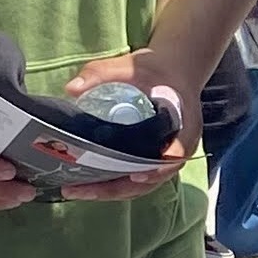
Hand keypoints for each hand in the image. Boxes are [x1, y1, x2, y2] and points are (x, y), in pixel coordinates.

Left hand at [57, 49, 192, 199]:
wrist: (173, 72)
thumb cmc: (157, 69)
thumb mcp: (133, 65)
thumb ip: (103, 72)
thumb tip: (72, 88)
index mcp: (185, 123)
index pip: (177, 150)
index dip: (158, 166)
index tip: (138, 173)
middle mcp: (178, 147)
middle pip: (151, 176)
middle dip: (116, 188)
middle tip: (83, 189)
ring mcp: (165, 158)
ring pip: (141, 184)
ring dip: (110, 191)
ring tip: (77, 191)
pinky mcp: (152, 160)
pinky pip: (134, 179)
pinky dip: (113, 184)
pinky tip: (86, 183)